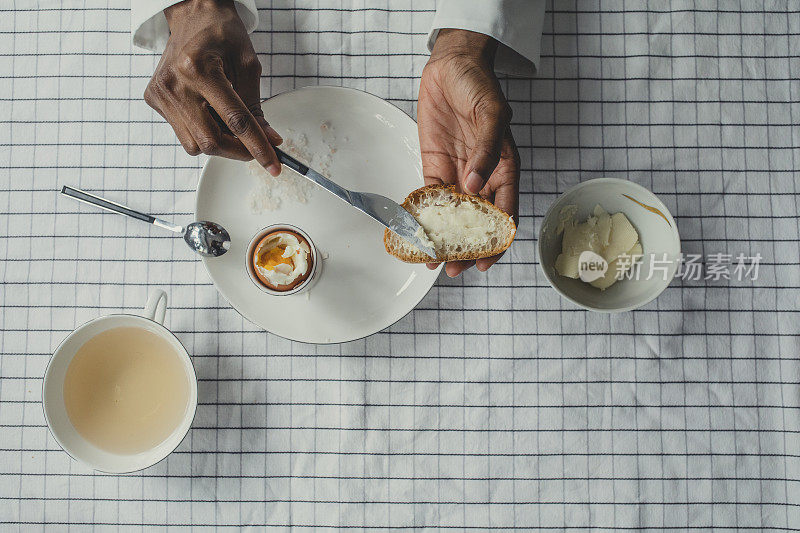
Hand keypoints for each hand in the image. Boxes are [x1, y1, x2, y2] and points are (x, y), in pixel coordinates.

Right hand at [144, 0, 282, 174]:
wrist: (192, 15)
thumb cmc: (222, 33)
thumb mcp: (248, 65)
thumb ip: (256, 106)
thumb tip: (267, 139)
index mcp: (199, 69)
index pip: (235, 120)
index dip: (257, 145)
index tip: (273, 163)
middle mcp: (175, 84)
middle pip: (210, 141)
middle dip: (238, 151)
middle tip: (255, 147)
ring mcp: (161, 93)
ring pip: (195, 144)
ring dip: (221, 143)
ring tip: (230, 124)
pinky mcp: (154, 99)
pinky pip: (184, 133)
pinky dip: (204, 131)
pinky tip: (210, 113)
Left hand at [418, 29, 519, 276]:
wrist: (452, 67)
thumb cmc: (479, 86)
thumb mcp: (492, 113)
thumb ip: (488, 149)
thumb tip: (476, 183)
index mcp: (505, 169)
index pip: (504, 215)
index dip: (496, 242)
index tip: (484, 262)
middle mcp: (482, 178)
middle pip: (477, 223)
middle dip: (466, 249)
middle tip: (452, 269)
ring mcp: (458, 175)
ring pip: (452, 217)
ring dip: (443, 240)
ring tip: (431, 260)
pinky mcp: (435, 168)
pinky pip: (430, 199)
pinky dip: (424, 217)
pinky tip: (416, 233)